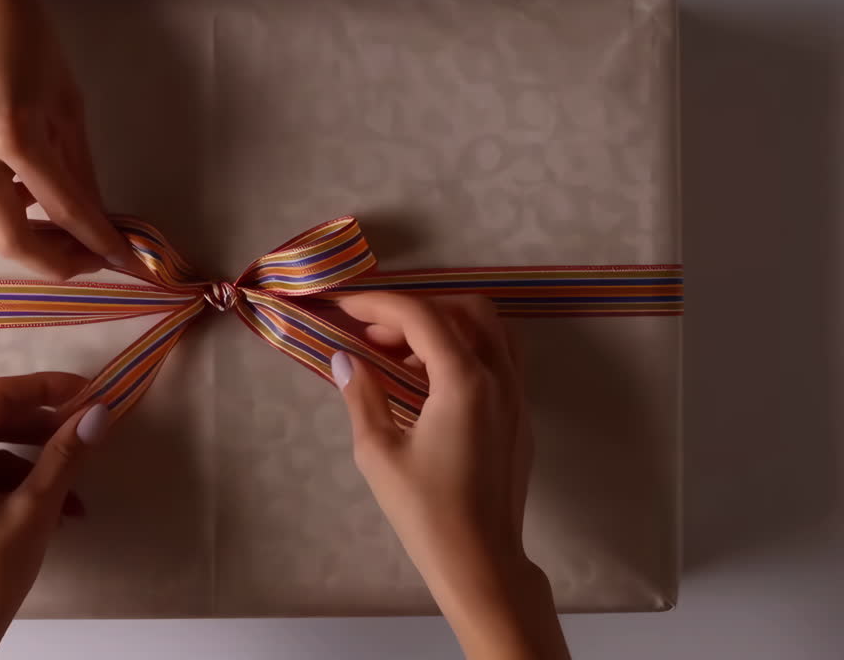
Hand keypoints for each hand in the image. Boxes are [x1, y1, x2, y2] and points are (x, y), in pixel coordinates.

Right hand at [0, 0, 132, 278]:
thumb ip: (80, 170)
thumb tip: (97, 220)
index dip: (96, 241)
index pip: (62, 208)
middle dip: (52, 262)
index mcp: (13, 132)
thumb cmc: (26, 41)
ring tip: (53, 227)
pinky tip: (17, 190)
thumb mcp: (68, 104)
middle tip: (84, 257)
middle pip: (8, 242)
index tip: (121, 260)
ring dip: (21, 240)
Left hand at [0, 373, 110, 659]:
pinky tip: (53, 512)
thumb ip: (65, 454)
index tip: (88, 391)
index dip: (46, 388)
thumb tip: (98, 412)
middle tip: (87, 434)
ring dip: (35, 467)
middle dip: (43, 431)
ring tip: (76, 493)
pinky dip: (15, 489)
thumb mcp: (34, 509)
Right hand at [331, 294, 568, 659]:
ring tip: (402, 356)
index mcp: (464, 382)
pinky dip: (465, 351)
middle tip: (373, 334)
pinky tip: (431, 384)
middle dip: (415, 310)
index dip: (379, 304)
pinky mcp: (520, 417)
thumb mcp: (378, 453)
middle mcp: (500, 378)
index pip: (421, 316)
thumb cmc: (424, 511)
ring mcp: (518, 397)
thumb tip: (345, 358)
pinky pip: (499, 360)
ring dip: (446, 327)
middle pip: (465, 309)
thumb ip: (362, 395)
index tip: (344, 306)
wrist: (481, 561)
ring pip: (491, 331)